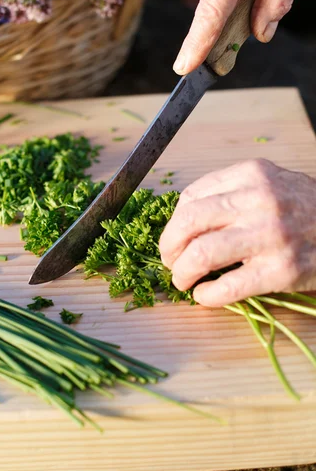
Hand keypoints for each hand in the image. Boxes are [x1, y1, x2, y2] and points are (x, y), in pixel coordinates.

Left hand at [159, 159, 315, 306]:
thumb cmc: (306, 207)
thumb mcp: (271, 182)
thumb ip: (232, 191)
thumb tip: (185, 216)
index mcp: (252, 174)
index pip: (192, 196)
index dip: (174, 222)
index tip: (174, 237)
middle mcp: (259, 200)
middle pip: (189, 222)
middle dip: (169, 246)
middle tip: (169, 260)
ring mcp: (270, 235)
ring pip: (201, 254)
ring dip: (182, 272)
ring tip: (183, 280)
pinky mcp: (281, 270)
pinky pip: (228, 287)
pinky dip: (207, 296)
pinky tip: (204, 296)